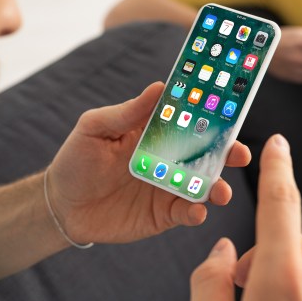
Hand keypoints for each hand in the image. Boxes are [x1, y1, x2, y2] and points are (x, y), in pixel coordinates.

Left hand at [46, 82, 251, 244]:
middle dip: (229, 153)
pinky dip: (196, 213)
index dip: (213, 115)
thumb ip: (127, 112)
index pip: (191, 120)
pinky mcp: (164, 215)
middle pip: (209, 154)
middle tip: (240, 154)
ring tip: (220, 192)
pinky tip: (196, 211)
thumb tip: (159, 86)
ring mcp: (170, 187)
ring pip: (205, 186)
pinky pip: (188, 213)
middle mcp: (170, 159)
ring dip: (218, 187)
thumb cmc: (76, 160)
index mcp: (157, 133)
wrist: (61, 207)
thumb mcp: (95, 128)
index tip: (232, 111)